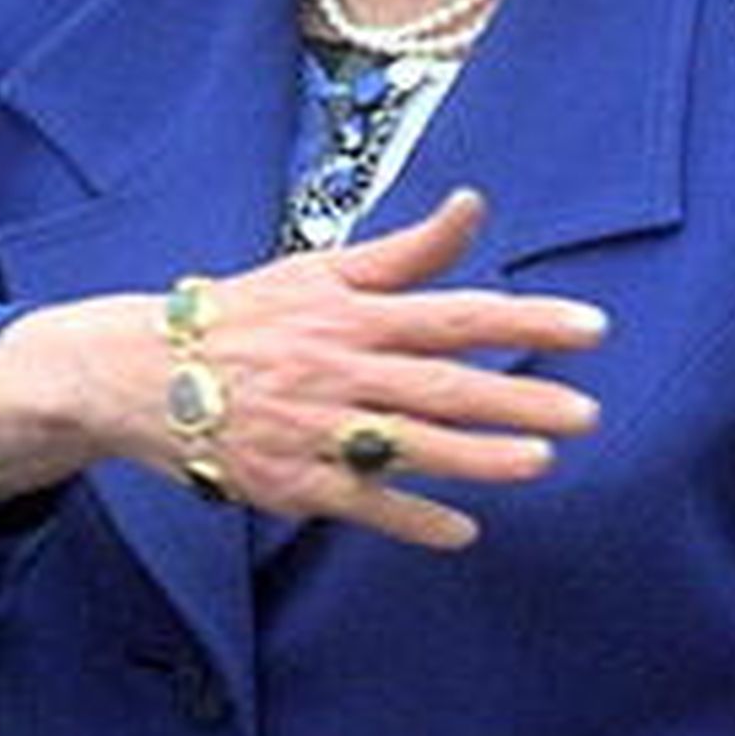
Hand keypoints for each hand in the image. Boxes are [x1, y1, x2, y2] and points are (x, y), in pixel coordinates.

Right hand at [178, 187, 604, 546]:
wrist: (143, 370)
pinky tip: (462, 531)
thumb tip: (473, 204)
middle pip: (442, 385)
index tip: (591, 328)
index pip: (454, 312)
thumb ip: (404, 251)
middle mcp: (338, 368)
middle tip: (588, 412)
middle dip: (519, 398)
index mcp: (350, 313)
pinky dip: (411, 518)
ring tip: (541, 462)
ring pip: (410, 446)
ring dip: (478, 457)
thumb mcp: (319, 270)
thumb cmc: (243, 315)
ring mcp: (314, 428)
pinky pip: (361, 504)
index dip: (525, 319)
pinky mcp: (290, 481)